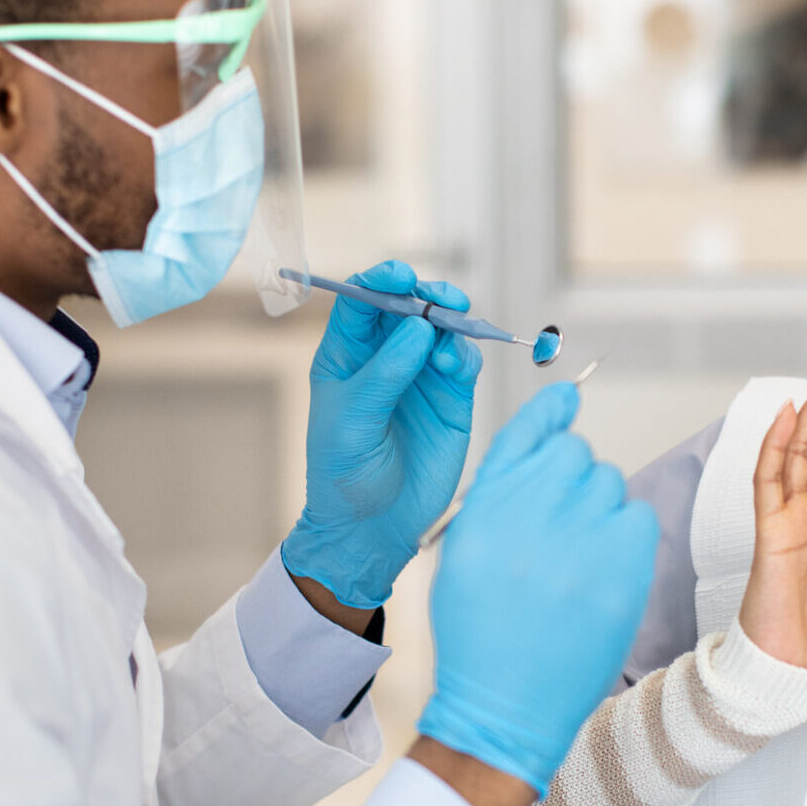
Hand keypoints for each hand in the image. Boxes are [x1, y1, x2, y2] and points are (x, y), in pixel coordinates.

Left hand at [282, 260, 483, 610]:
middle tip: (442, 299)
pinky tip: (450, 365)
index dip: (382, 280)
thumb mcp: (352, 420)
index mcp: (347, 354)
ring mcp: (420, 377)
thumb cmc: (344, 475)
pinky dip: (462, 354)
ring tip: (447, 337)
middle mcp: (385, 358)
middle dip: (427, 294)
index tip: (401, 276)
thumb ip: (385, 372)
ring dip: (450, 322)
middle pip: (409, 305)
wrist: (372, 529)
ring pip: (442, 329)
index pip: (364, 300)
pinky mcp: (451, 399)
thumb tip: (420, 326)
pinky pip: (462, 362)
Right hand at [418, 383, 660, 795]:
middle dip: (570, 480)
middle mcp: (531, 507)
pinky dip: (624, 536)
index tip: (567, 402)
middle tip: (559, 531)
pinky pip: (637, 515)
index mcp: (486, 503)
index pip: (529, 428)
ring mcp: (580, 534)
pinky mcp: (621, 564)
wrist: (506, 705)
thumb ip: (501, 487)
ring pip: (608, 482)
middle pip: (574, 452)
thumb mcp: (465, 549)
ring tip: (574, 564)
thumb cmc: (482, 630)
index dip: (552, 412)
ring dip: (597, 510)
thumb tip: (549, 427)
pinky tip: (601, 572)